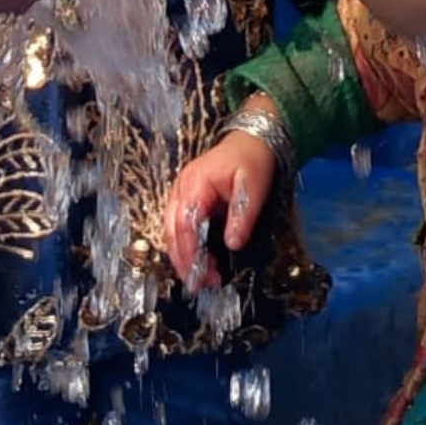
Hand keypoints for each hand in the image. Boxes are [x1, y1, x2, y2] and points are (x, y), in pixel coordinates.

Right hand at [166, 128, 276, 286]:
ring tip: (202, 278)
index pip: (185, 224)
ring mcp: (182, 192)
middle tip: (199, 284)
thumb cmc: (251, 160)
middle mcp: (182, 189)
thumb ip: (242, 216)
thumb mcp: (253, 188)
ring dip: (184, 255)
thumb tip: (232, 244)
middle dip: (183, 260)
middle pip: (172, 229)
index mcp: (195, 184)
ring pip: (172, 229)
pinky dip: (187, 245)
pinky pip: (179, 225)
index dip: (190, 252)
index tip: (200, 274)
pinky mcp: (188, 198)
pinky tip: (201, 260)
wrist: (251, 140)